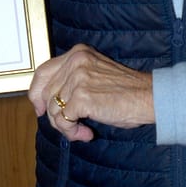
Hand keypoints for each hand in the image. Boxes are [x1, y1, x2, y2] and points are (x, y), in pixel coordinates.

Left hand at [28, 43, 153, 142]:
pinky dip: (72, 132)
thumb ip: (72, 80)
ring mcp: (78, 78)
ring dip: (66, 126)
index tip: (40, 109)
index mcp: (78, 53)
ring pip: (53, 110)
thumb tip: (45, 103)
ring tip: (82, 130)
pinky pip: (63, 121)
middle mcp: (76, 62)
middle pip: (46, 94)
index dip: (36, 93)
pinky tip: (87, 133)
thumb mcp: (95, 74)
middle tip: (72, 126)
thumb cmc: (126, 91)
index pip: (42, 72)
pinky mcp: (81, 97)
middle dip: (55, 115)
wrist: (149, 97)